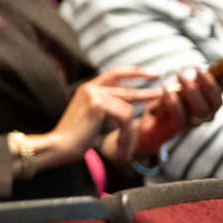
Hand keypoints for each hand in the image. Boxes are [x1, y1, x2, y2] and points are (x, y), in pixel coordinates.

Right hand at [27, 66, 160, 169]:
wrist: (59, 146)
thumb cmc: (74, 138)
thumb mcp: (92, 118)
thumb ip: (105, 107)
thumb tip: (126, 104)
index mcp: (88, 89)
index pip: (115, 73)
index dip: (134, 72)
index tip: (150, 73)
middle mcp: (91, 88)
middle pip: (126, 87)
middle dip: (147, 90)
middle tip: (163, 90)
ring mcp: (94, 94)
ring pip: (127, 110)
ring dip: (129, 133)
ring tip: (126, 149)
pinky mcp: (98, 104)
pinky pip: (124, 118)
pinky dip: (125, 136)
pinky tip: (122, 148)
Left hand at [129, 66, 222, 158]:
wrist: (148, 124)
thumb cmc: (168, 102)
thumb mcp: (182, 87)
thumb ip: (196, 80)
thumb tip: (206, 68)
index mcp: (210, 102)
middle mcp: (207, 114)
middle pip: (216, 101)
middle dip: (208, 83)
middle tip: (196, 69)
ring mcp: (194, 122)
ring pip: (201, 108)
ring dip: (191, 90)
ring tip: (179, 75)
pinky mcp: (179, 127)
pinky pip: (181, 115)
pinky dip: (173, 101)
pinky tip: (164, 90)